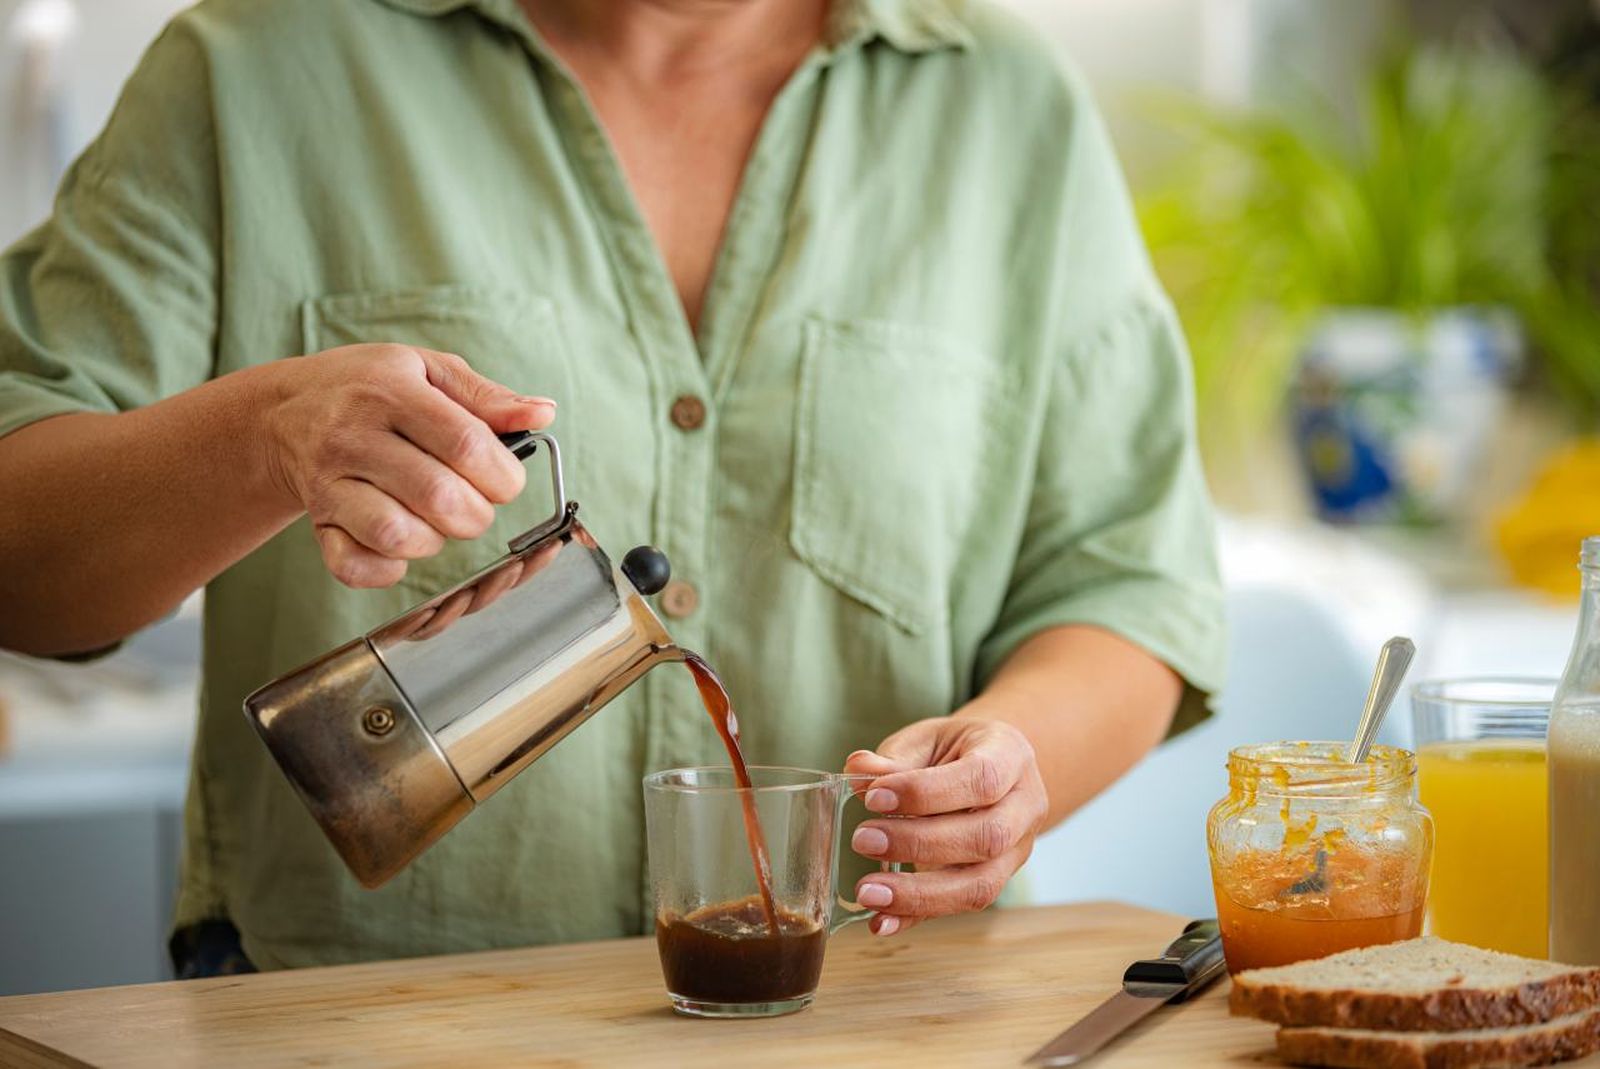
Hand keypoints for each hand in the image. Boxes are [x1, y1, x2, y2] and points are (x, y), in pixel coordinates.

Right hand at [259, 344, 554, 587]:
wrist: (283, 411)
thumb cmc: (369, 388)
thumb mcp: (426, 370)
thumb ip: (486, 397)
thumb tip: (542, 414)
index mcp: (391, 392)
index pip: (464, 442)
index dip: (502, 474)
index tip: (506, 480)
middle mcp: (353, 436)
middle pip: (438, 496)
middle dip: (476, 513)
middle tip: (474, 504)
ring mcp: (329, 482)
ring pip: (396, 534)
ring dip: (434, 540)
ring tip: (435, 520)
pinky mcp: (316, 520)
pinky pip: (353, 564)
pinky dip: (387, 568)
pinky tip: (401, 546)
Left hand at [844, 717, 1048, 935]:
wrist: (989, 766)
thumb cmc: (955, 750)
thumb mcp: (927, 740)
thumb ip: (895, 759)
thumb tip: (858, 770)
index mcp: (1011, 756)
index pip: (981, 778)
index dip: (928, 792)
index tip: (874, 797)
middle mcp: (1024, 807)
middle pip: (986, 836)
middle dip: (919, 843)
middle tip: (863, 840)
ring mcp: (1016, 850)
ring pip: (981, 884)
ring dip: (919, 893)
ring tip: (868, 891)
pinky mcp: (995, 880)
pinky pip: (959, 906)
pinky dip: (917, 916)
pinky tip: (880, 921)